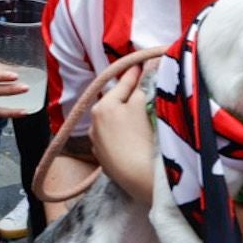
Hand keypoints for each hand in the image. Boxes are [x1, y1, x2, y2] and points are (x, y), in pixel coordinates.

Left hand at [89, 66, 154, 199]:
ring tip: (141, 118)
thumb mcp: (143, 103)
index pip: (123, 84)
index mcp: (102, 106)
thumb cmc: (140, 136)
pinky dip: (125, 137)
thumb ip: (144, 83)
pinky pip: (117, 141)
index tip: (141, 65)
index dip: (134, 73)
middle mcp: (94, 125)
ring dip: (125, 119)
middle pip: (116, 104)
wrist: (139, 177)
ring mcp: (98, 145)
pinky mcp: (105, 162)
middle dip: (129, 98)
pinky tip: (135, 140)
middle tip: (145, 92)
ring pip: (115, 124)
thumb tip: (148, 66)